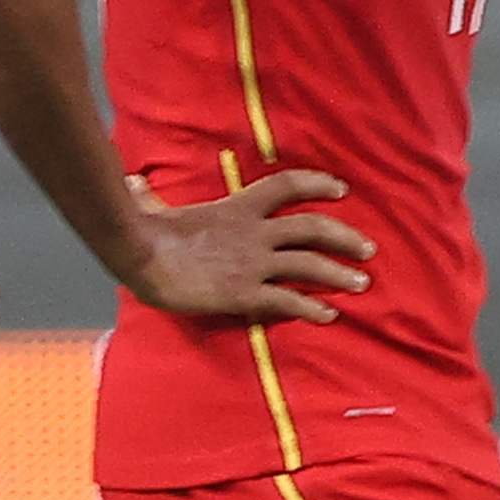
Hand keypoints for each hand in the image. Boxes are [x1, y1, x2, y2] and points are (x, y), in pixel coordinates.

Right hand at [114, 169, 369, 322]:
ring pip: (309, 265)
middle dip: (345, 237)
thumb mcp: (152, 208)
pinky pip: (288, 300)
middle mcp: (255, 233)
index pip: (287, 185)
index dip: (317, 183)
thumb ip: (149, 197)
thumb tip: (130, 182)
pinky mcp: (245, 294)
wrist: (139, 256)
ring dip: (339, 274)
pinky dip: (312, 308)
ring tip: (362, 283)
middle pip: (313, 227)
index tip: (342, 189)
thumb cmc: (143, 233)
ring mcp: (253, 263)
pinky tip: (329, 316)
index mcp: (237, 207)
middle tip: (369, 248)